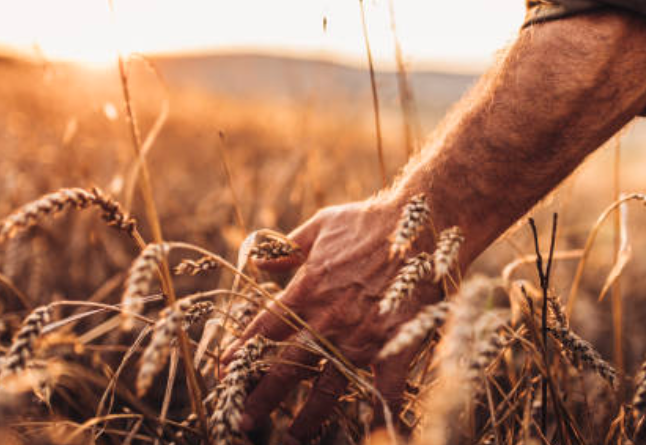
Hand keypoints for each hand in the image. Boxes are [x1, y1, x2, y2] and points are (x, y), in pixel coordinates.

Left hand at [221, 195, 443, 442]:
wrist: (421, 222)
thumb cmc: (369, 222)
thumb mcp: (319, 226)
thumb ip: (286, 248)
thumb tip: (258, 263)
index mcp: (306, 292)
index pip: (263, 331)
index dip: (241, 354)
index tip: (225, 373)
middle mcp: (328, 322)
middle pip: (285, 369)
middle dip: (261, 398)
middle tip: (241, 421)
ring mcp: (362, 338)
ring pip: (327, 388)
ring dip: (308, 417)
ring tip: (293, 436)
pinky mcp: (395, 345)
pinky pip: (386, 389)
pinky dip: (381, 412)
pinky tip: (377, 432)